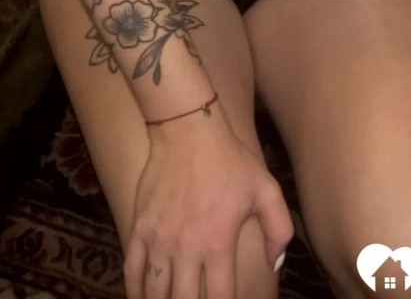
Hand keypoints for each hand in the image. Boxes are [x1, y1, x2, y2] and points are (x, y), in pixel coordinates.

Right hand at [124, 113, 292, 298]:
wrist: (187, 130)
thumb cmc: (230, 160)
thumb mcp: (266, 189)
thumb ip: (279, 230)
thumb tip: (274, 265)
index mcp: (218, 243)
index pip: (220, 298)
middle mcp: (186, 248)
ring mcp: (159, 239)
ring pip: (155, 293)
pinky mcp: (139, 228)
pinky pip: (131, 271)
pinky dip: (134, 291)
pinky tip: (141, 298)